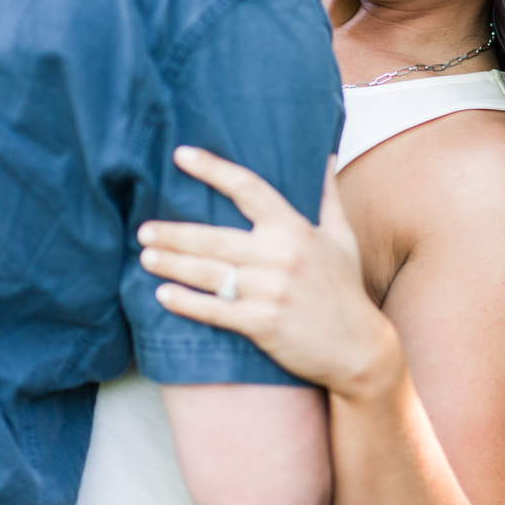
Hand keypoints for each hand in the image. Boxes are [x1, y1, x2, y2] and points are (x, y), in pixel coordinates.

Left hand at [138, 148, 401, 398]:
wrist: (359, 349)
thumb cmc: (346, 290)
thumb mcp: (343, 237)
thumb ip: (327, 195)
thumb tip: (324, 155)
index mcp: (295, 228)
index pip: (247, 187)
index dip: (212, 168)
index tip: (182, 155)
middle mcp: (280, 255)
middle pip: (213, 237)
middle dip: (173, 233)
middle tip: (144, 230)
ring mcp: (270, 290)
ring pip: (207, 273)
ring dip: (171, 264)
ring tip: (146, 256)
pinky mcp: (262, 323)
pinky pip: (214, 310)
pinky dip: (185, 302)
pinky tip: (164, 295)